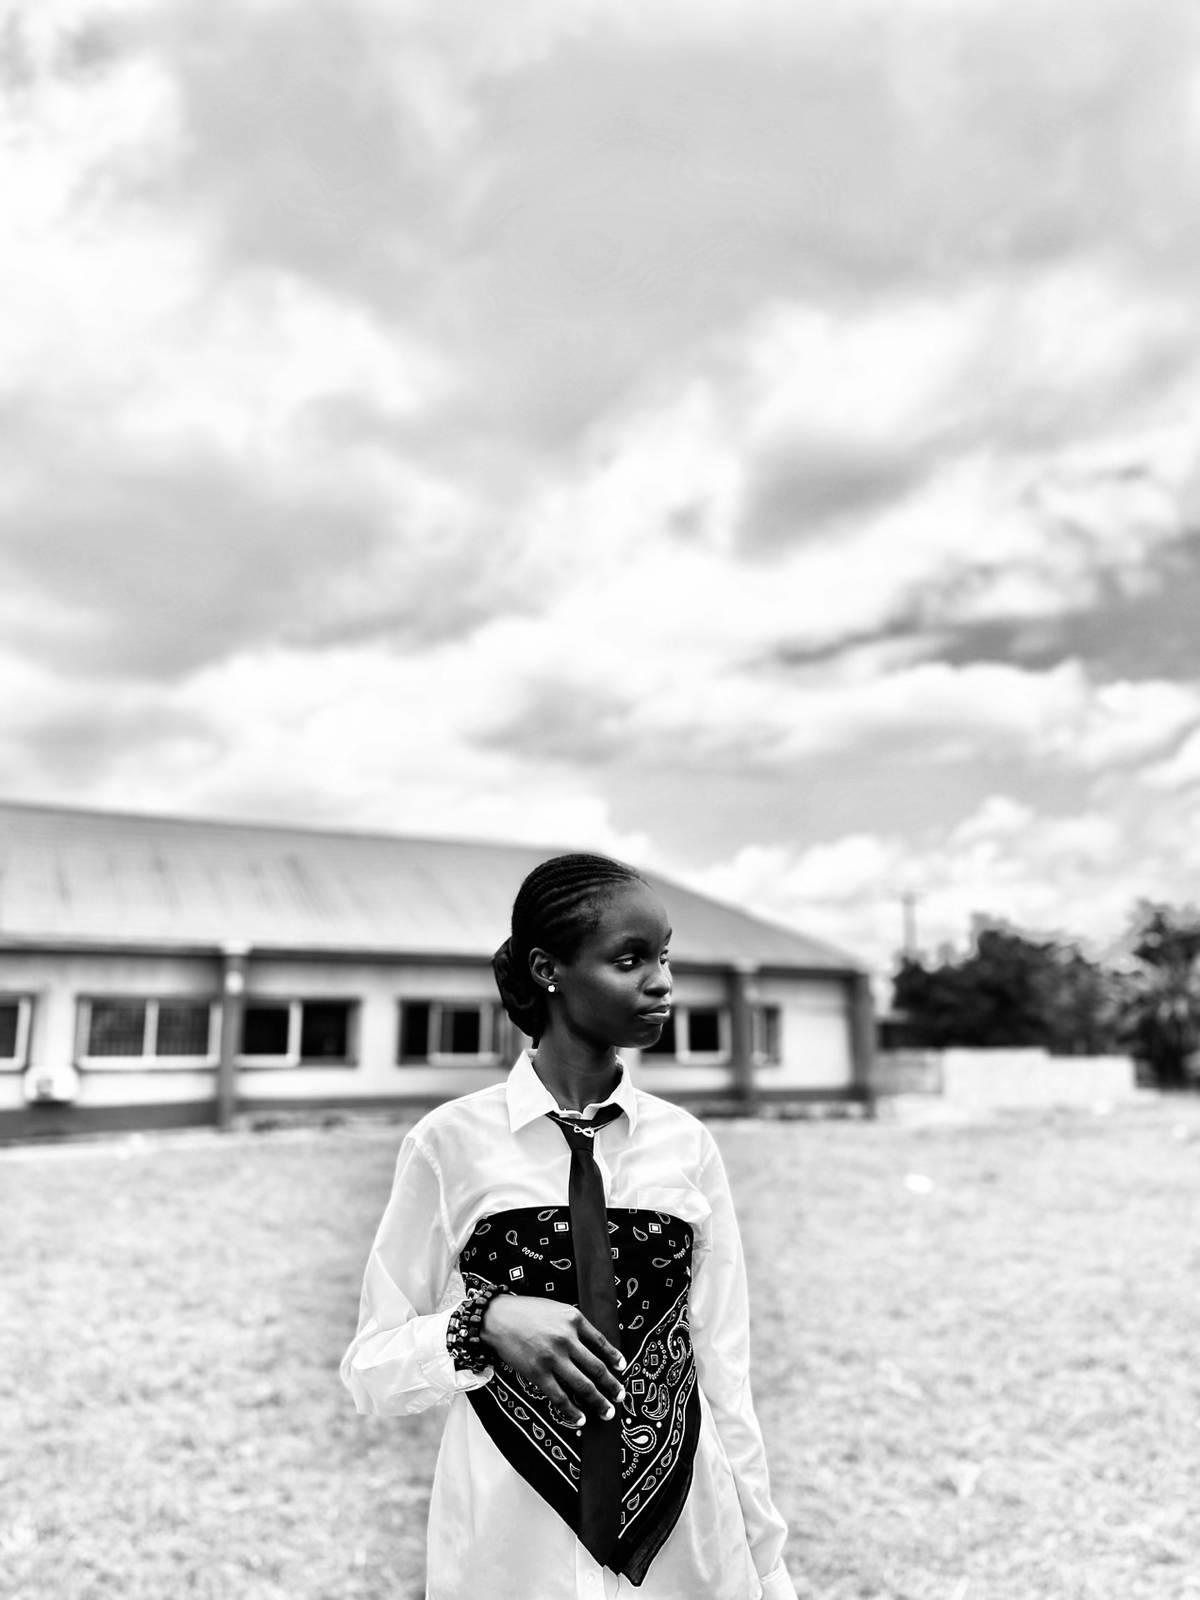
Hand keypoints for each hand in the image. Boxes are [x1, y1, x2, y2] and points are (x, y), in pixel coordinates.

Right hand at [479, 1295, 625, 1426]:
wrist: (497, 1317)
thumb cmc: (527, 1311)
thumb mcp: (557, 1308)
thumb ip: (574, 1325)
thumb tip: (592, 1346)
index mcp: (574, 1319)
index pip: (601, 1343)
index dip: (614, 1358)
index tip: (622, 1368)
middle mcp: (567, 1339)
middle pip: (597, 1368)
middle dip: (612, 1386)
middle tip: (621, 1396)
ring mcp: (553, 1358)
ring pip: (583, 1386)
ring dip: (599, 1402)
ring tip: (608, 1412)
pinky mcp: (538, 1374)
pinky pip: (560, 1397)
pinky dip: (572, 1411)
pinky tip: (580, 1419)